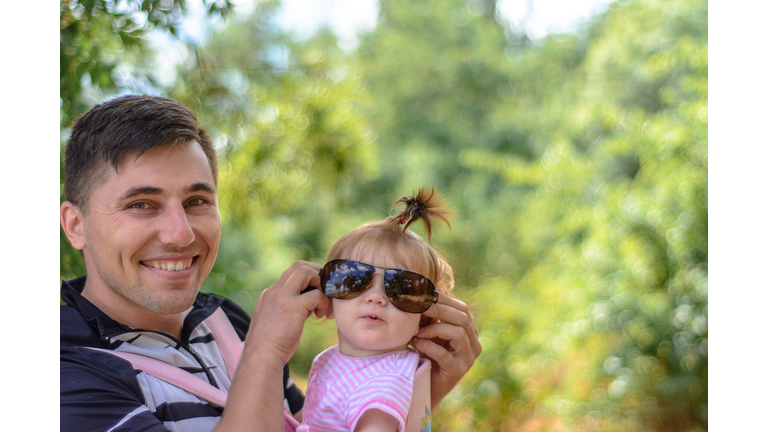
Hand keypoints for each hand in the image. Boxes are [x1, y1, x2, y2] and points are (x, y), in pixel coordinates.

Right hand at [245, 260, 331, 364]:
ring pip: (308, 273)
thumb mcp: (277, 319)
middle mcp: (275, 290)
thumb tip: (308, 304)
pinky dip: (323, 302)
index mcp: (271, 292)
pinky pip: (316, 295)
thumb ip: (289, 307)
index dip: (310, 276)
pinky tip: (321, 316)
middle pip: (301, 265)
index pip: (293, 270)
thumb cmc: (271, 344)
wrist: (261, 357)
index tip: (316, 293)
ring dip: (321, 287)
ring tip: (322, 307)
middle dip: (318, 276)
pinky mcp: (293, 307)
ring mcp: (283, 297)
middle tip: (323, 295)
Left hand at [410, 293, 481, 409]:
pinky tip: (416, 343)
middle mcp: (474, 344)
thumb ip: (432, 317)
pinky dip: (428, 345)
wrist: (425, 386)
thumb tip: (424, 294)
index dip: (444, 300)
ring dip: (434, 328)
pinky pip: (444, 354)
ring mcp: (468, 358)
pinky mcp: (458, 371)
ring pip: (458, 333)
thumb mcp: (431, 333)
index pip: (462, 309)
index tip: (425, 295)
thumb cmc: (427, 355)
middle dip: (439, 309)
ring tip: (417, 331)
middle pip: (462, 318)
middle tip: (419, 307)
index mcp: (470, 332)